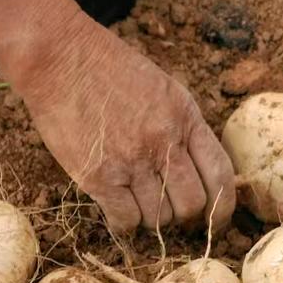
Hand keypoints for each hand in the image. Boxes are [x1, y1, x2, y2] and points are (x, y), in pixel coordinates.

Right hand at [0, 0, 236, 233]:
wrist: (60, 58)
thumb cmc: (107, 70)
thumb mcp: (161, 89)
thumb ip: (181, 127)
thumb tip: (196, 170)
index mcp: (185, 117)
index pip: (220, 175)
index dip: (222, 207)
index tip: (215, 221)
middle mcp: (164, 141)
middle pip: (191, 205)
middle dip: (182, 217)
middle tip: (167, 212)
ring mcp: (132, 161)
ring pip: (158, 218)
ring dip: (149, 219)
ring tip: (135, 203)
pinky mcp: (100, 178)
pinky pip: (125, 220)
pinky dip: (124, 225)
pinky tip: (116, 212)